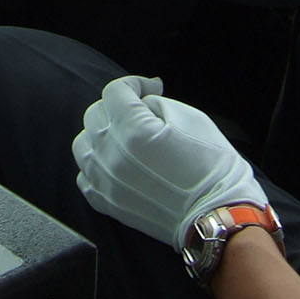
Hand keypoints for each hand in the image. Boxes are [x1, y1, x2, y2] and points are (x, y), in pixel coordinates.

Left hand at [71, 75, 263, 250]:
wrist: (216, 214)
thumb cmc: (211, 166)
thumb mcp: (190, 118)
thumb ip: (156, 102)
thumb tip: (140, 99)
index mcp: (133, 130)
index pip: (115, 92)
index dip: (133, 83)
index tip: (149, 88)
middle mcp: (111, 154)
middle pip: (94, 114)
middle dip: (117, 107)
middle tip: (141, 113)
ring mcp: (105, 180)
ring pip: (83, 143)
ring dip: (101, 134)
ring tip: (125, 138)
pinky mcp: (106, 203)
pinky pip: (85, 174)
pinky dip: (97, 164)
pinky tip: (118, 163)